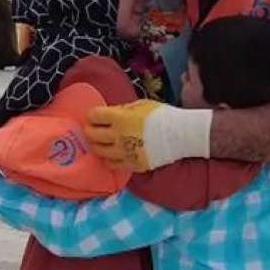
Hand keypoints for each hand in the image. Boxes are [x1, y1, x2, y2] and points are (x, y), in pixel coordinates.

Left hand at [86, 100, 212, 171]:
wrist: (180, 135)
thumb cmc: (162, 115)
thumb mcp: (141, 105)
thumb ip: (123, 109)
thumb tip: (111, 113)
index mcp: (120, 118)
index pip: (94, 116)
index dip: (92, 116)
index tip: (94, 117)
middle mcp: (118, 136)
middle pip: (92, 135)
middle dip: (90, 131)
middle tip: (92, 130)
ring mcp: (124, 152)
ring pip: (99, 151)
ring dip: (96, 146)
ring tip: (99, 144)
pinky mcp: (131, 164)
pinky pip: (112, 164)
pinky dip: (108, 159)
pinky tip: (111, 155)